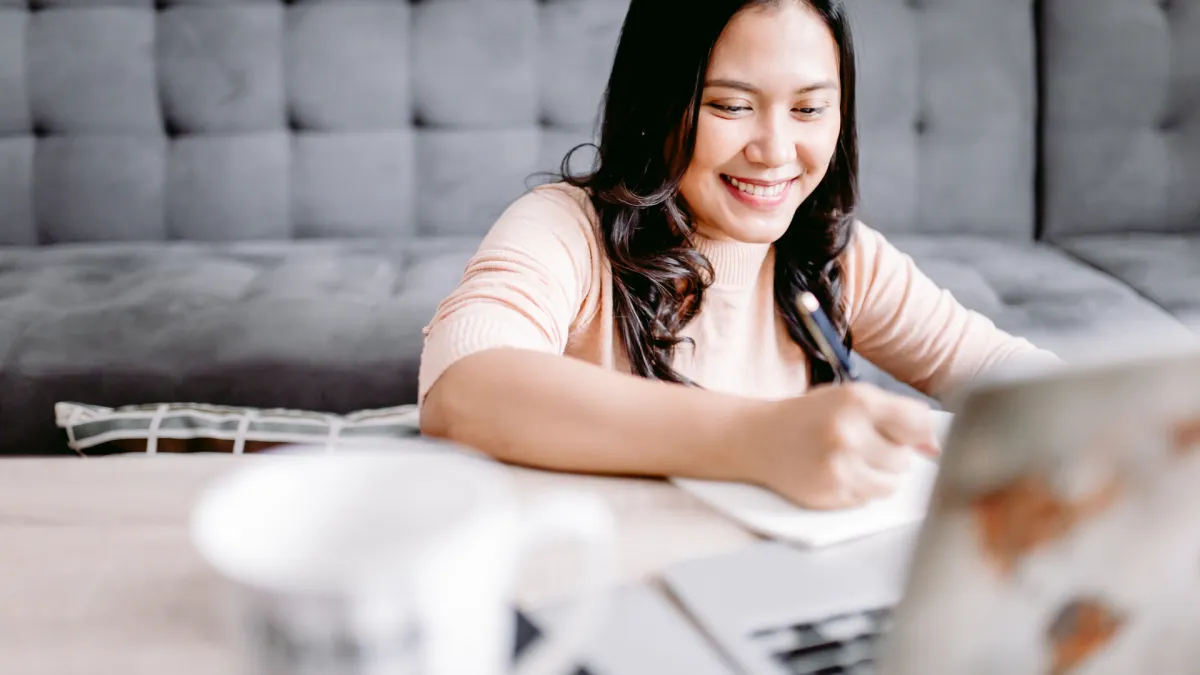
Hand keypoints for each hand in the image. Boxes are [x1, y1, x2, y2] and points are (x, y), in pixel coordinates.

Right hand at [735, 382, 939, 509]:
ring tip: (848, 461)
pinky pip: (866, 500)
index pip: (919, 423)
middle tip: (859, 445)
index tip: (904, 435)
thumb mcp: (849, 399)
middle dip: (888, 455)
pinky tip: (833, 473)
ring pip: (890, 485)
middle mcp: (849, 432)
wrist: (756, 437)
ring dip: (876, 477)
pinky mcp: (829, 493)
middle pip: (904, 459)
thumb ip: (896, 416)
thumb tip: (936, 448)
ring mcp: (838, 466)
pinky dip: (856, 490)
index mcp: (858, 400)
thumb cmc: (810, 416)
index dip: (915, 433)